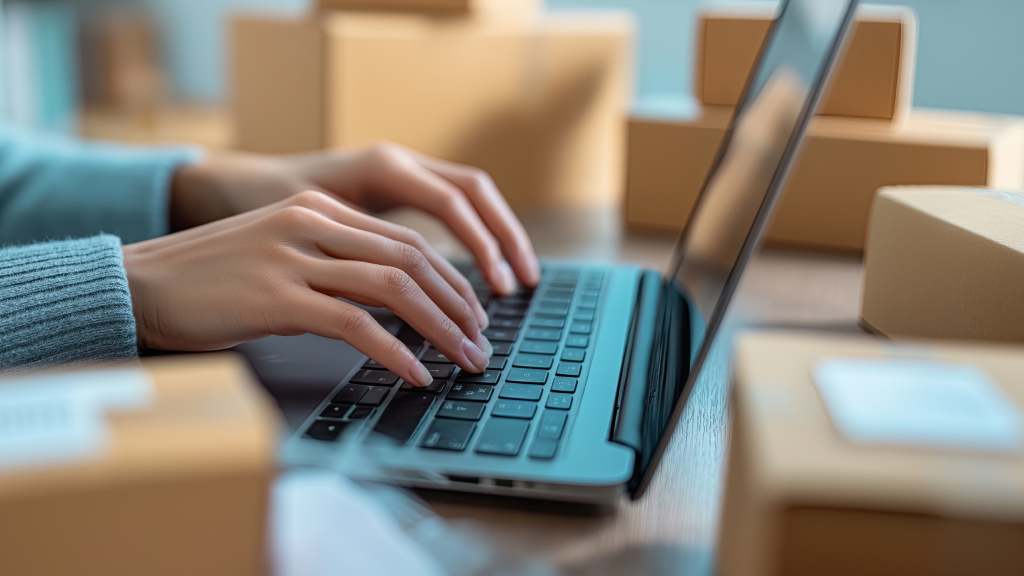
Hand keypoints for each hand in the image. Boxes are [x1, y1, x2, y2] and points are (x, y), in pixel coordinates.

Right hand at [125, 191, 493, 386]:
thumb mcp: (281, 252)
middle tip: (482, 341)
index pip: (405, 241)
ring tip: (466, 359)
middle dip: (458, 304)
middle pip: (412, 260)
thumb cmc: (212, 279)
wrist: (140, 284)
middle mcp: (312, 224)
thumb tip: (393, 298)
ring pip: (393, 287)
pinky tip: (418, 373)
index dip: (450, 280)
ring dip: (441, 328)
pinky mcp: (275, 297)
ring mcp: (293, 257)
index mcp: (319, 209)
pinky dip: (396, 351)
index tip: (472, 313)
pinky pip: (355, 324)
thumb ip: (333, 262)